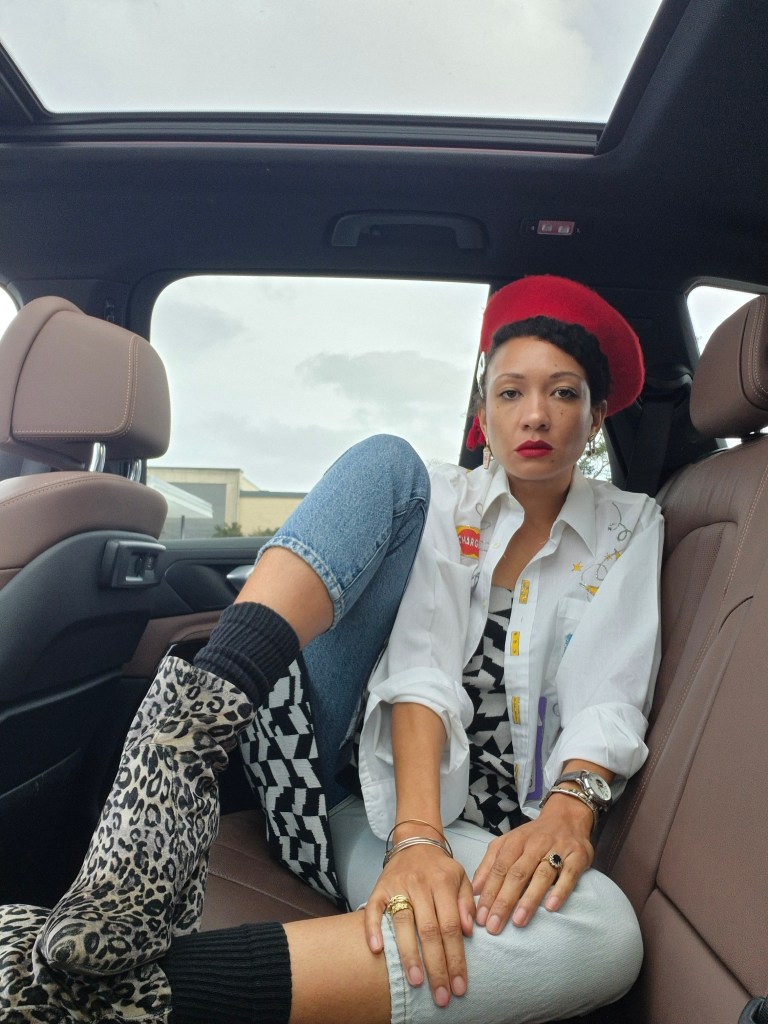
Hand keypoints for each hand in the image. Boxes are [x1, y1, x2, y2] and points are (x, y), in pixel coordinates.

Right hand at [364, 844, 475, 1006]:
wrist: (415, 841)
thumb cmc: (440, 868)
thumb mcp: (461, 878)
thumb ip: (467, 903)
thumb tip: (470, 931)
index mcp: (443, 883)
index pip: (451, 926)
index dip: (456, 958)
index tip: (459, 986)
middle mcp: (420, 884)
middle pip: (429, 930)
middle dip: (436, 966)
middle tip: (440, 995)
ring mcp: (398, 886)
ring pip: (403, 923)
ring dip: (409, 955)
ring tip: (415, 982)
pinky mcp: (379, 888)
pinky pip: (374, 909)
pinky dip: (373, 929)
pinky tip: (377, 951)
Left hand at [472, 801, 593, 933]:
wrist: (566, 817)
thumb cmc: (533, 837)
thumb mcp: (508, 844)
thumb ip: (490, 864)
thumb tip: (475, 890)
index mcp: (515, 841)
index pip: (499, 868)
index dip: (489, 892)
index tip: (480, 917)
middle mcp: (535, 844)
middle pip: (517, 874)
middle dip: (504, 901)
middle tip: (494, 926)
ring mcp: (557, 849)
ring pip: (541, 875)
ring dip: (529, 899)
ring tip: (518, 921)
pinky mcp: (577, 856)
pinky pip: (569, 874)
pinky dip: (560, 890)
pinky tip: (551, 908)